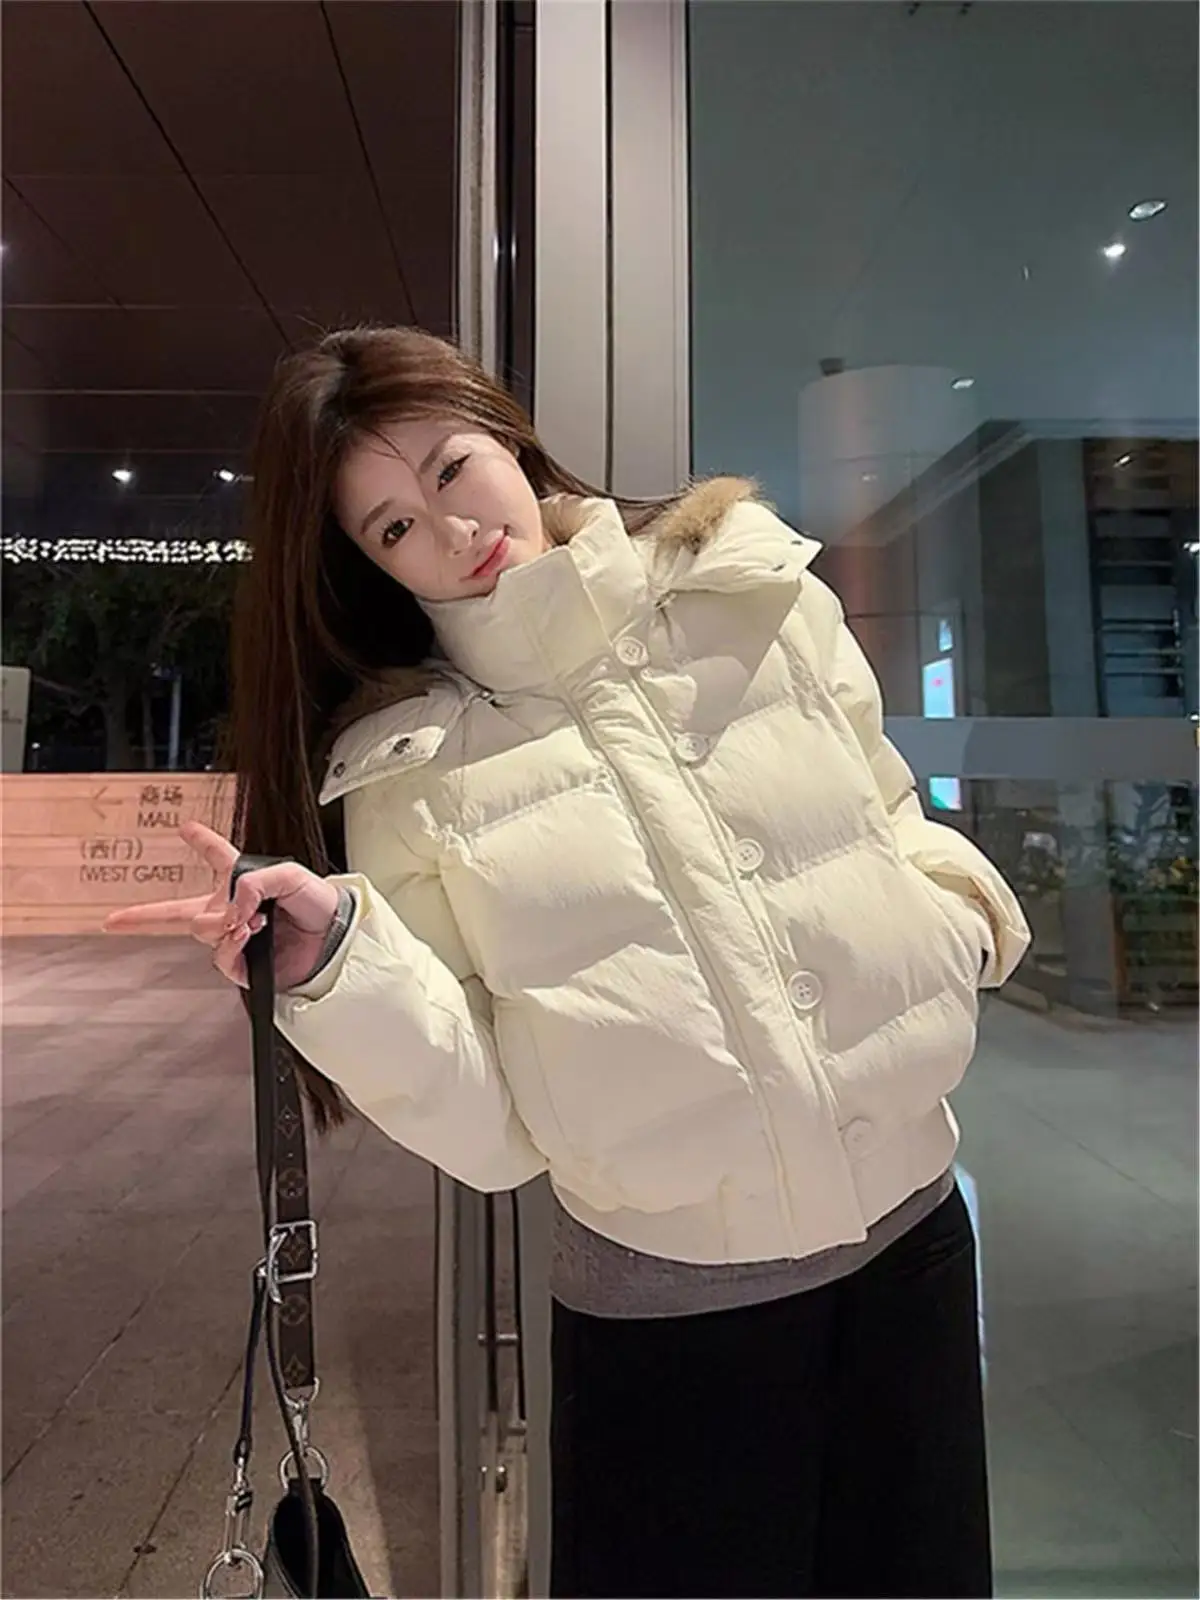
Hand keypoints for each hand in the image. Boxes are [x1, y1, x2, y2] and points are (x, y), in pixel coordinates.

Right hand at [102, 820, 340, 990]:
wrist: (337, 937)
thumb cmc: (321, 903)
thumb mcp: (288, 875)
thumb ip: (251, 881)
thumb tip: (230, 906)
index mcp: (244, 881)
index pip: (216, 856)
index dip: (200, 841)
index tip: (185, 827)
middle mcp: (234, 910)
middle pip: (179, 912)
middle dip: (142, 916)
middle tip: (114, 919)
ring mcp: (236, 939)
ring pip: (202, 932)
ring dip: (220, 924)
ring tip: (244, 920)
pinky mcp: (245, 965)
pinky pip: (221, 956)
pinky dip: (230, 944)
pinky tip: (244, 933)